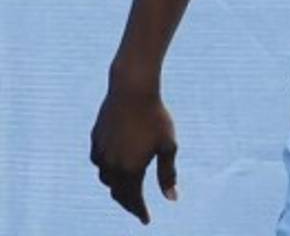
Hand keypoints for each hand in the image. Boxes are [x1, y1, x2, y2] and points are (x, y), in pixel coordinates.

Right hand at [90, 88, 177, 223]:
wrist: (132, 90)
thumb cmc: (155, 117)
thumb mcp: (168, 146)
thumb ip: (168, 174)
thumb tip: (172, 198)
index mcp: (130, 170)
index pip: (133, 200)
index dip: (140, 211)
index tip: (146, 220)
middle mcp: (111, 166)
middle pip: (118, 193)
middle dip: (128, 203)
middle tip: (137, 209)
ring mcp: (100, 153)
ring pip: (106, 178)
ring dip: (116, 186)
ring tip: (126, 189)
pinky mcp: (95, 140)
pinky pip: (100, 162)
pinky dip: (108, 169)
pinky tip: (114, 166)